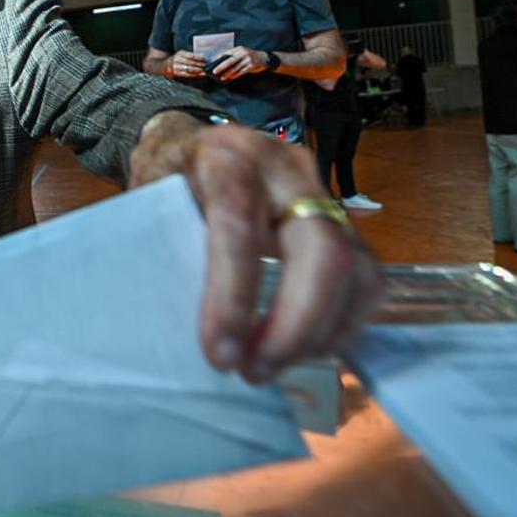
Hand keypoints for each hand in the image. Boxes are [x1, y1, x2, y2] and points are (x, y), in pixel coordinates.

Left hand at [129, 112, 382, 382]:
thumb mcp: (149, 202)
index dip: (233, 296)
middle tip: (254, 371)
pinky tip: (302, 350)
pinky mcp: (344, 221)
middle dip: (295, 324)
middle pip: (320, 247)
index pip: (239, 224)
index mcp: (226, 157)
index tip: (220, 354)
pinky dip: (340, 325)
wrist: (193, 144)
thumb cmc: (167, 179)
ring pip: (355, 267)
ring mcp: (323, 192)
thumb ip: (167, 250)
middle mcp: (286, 168)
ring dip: (318, 333)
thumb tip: (178, 331)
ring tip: (272, 367)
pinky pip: (367, 279)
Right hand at [164, 50, 206, 78]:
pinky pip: (187, 74)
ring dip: (199, 70)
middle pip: (191, 62)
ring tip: (206, 70)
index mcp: (180, 53)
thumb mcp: (181, 54)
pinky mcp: (176, 73)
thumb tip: (202, 57)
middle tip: (208, 65)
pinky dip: (195, 74)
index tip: (206, 58)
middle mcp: (177, 60)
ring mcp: (176, 67)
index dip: (199, 57)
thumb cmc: (176, 59)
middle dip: (201, 64)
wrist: (163, 66)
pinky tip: (201, 74)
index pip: (191, 55)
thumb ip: (189, 55)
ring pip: (190, 69)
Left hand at [211, 47, 267, 80]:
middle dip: (221, 66)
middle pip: (230, 61)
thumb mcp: (243, 53)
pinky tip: (230, 78)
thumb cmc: (252, 56)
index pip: (227, 53)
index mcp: (239, 49)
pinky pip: (241, 72)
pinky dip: (235, 75)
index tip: (213, 63)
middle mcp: (243, 53)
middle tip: (214, 71)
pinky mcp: (251, 66)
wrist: (265, 58)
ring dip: (227, 73)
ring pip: (235, 68)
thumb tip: (221, 62)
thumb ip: (234, 56)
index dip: (219, 58)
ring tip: (222, 77)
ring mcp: (247, 59)